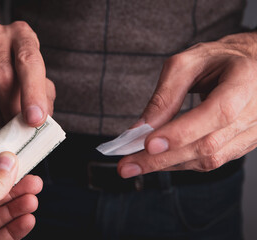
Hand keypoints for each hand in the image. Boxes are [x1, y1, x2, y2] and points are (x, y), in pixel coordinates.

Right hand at [0, 21, 55, 126]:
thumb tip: (39, 121)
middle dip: (10, 110)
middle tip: (15, 123)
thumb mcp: (39, 76)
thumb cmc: (18, 68)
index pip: (28, 62)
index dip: (32, 94)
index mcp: (22, 34)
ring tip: (1, 118)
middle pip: (1, 79)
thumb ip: (43, 97)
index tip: (34, 120)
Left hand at [118, 32, 256, 177]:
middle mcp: (255, 111)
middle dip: (162, 158)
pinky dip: (180, 162)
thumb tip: (140, 128)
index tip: (148, 144)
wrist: (250, 67)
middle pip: (207, 145)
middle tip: (127, 166)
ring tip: (136, 165)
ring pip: (208, 159)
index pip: (218, 113)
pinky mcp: (243, 145)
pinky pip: (211, 162)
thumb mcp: (187, 64)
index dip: (183, 132)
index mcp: (245, 82)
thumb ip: (165, 95)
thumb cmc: (217, 60)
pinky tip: (158, 161)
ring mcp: (252, 132)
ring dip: (168, 164)